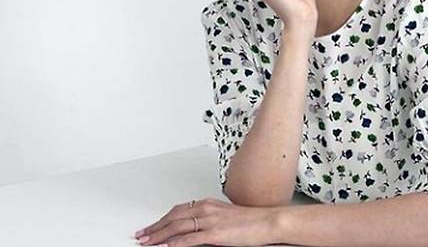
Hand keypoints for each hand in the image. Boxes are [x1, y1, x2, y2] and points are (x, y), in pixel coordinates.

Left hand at [133, 197, 278, 245]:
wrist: (268, 222)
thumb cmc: (252, 221)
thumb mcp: (226, 216)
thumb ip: (210, 220)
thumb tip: (197, 229)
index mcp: (209, 204)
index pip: (178, 210)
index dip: (162, 219)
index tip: (152, 227)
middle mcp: (206, 209)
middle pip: (173, 217)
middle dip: (155, 227)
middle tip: (141, 235)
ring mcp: (210, 221)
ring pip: (177, 227)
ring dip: (159, 235)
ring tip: (147, 242)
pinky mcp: (215, 234)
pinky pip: (189, 239)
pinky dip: (174, 244)